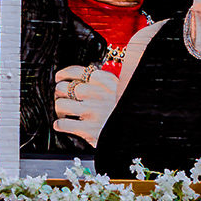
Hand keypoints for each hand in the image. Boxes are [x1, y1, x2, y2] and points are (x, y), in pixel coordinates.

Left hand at [51, 23, 158, 144]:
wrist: (141, 129)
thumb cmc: (131, 108)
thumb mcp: (123, 88)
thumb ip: (106, 82)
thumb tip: (88, 77)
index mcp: (105, 80)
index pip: (76, 71)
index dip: (63, 74)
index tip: (59, 78)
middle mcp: (96, 93)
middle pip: (64, 87)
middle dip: (60, 93)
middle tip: (62, 98)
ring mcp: (91, 111)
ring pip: (60, 104)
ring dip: (59, 109)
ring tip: (63, 112)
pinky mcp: (87, 129)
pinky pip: (62, 124)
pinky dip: (59, 125)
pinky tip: (62, 125)